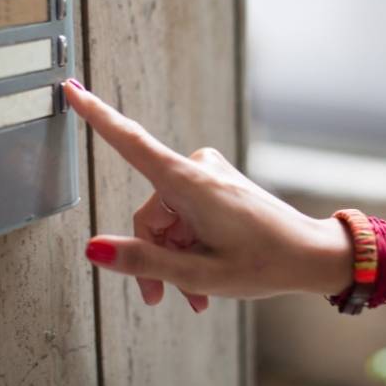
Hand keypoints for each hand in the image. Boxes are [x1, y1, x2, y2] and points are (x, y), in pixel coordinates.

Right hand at [62, 79, 350, 311]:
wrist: (313, 255)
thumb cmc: (265, 264)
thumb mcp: (199, 273)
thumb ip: (143, 261)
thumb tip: (94, 249)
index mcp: (190, 183)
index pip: (130, 142)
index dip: (97, 116)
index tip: (72, 88)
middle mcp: (197, 169)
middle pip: (149, 212)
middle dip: (152, 255)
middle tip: (160, 297)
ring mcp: (208, 174)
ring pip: (167, 219)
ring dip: (173, 257)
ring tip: (192, 294)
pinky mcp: (216, 183)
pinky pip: (185, 214)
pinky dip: (187, 246)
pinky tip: (200, 280)